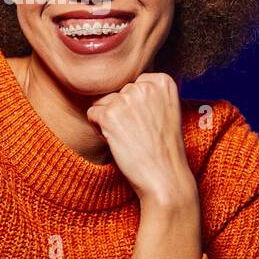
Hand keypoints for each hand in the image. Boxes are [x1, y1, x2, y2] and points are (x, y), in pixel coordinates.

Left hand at [86, 72, 195, 207]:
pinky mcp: (110, 115)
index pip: (133, 84)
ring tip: (129, 138)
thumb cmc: (164, 148)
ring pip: (103, 102)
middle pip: (117, 92)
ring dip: (109, 120)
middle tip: (138, 133)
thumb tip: (122, 87)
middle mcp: (145, 86)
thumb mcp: (166, 110)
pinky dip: (100, 130)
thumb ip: (149, 94)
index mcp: (162, 81)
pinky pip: (92, 114)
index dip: (135, 106)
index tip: (148, 122)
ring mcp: (126, 99)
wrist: (165, 177)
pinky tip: (117, 142)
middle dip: (121, 112)